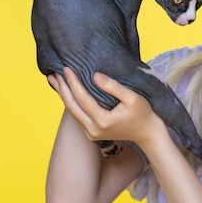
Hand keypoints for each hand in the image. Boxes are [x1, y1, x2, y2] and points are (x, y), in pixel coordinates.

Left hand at [48, 68, 164, 145]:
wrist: (147, 133)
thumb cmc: (143, 113)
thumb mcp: (132, 98)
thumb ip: (113, 86)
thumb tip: (94, 75)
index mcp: (103, 121)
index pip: (82, 98)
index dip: (73, 82)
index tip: (67, 68)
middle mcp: (93, 130)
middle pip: (72, 106)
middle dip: (62, 88)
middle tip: (54, 73)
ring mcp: (91, 134)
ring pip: (72, 112)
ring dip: (63, 95)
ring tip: (54, 80)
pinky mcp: (92, 133)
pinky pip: (78, 116)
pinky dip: (71, 103)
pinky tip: (66, 92)